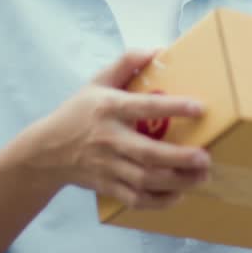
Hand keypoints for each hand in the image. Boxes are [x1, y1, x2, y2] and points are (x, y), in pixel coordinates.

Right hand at [20, 49, 210, 209]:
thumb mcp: (97, 82)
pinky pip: (135, 199)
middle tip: (205, 157)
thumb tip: (155, 50)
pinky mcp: (106, 186)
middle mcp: (109, 139)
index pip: (144, 107)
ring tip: (202, 176)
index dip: (173, 107)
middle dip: (179, 157)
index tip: (199, 108)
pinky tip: (178, 194)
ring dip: (176, 181)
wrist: (46, 151)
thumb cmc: (78, 112)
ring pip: (145, 179)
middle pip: (148, 153)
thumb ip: (126, 64)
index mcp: (109, 109)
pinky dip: (158, 201)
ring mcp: (108, 166)